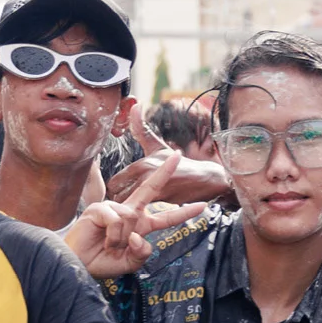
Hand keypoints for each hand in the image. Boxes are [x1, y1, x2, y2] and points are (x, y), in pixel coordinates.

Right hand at [66, 153, 206, 277]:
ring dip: (122, 239)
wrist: (79, 263)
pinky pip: (117, 220)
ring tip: (110, 245)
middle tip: (178, 155)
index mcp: (142, 225)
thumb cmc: (103, 261)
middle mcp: (130, 213)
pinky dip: (113, 236)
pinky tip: (103, 239)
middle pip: (151, 189)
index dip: (184, 212)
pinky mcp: (100, 208)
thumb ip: (142, 254)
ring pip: (131, 219)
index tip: (203, 205)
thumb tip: (139, 237)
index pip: (167, 217)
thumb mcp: (130, 263)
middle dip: (164, 172)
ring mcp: (114, 208)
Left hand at [107, 115, 232, 208]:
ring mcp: (155, 187)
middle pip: (117, 194)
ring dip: (126, 211)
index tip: (117, 196)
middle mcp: (146, 174)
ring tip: (128, 214)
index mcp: (142, 163)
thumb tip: (135, 104)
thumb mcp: (159, 146)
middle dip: (116, 202)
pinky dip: (139, 216)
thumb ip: (140, 128)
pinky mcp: (164, 200)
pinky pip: (143, 212)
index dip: (113, 191)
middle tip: (119, 207)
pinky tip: (141, 218)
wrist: (208, 179)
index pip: (114, 181)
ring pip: (128, 204)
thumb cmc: (180, 164)